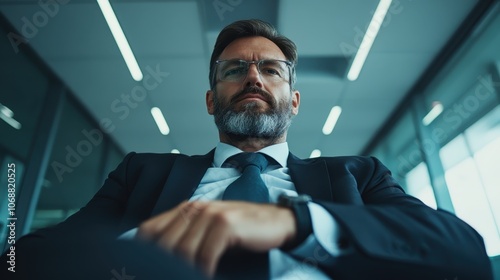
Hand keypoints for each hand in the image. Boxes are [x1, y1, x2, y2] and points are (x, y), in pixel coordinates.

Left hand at [136, 200, 296, 276]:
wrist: (277, 221)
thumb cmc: (242, 229)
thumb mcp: (210, 229)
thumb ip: (186, 237)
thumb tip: (160, 261)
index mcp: (186, 209)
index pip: (148, 230)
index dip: (140, 252)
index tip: (145, 270)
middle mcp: (195, 209)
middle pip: (163, 243)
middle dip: (162, 267)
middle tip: (166, 277)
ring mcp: (210, 214)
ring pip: (183, 251)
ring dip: (183, 271)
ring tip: (188, 278)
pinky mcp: (226, 224)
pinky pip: (205, 256)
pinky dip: (203, 271)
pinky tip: (207, 276)